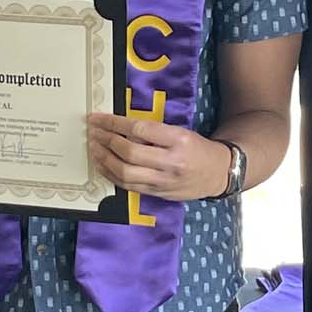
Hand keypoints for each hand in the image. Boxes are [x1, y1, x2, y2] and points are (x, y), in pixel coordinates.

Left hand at [88, 113, 230, 202]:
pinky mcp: (157, 193)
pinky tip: (102, 165)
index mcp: (178, 140)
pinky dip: (111, 174)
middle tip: (93, 132)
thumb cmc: (197, 148)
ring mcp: (163, 181)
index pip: (140, 129)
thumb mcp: (180, 131)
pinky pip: (128, 186)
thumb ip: (153, 131)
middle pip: (130, 152)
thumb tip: (120, 126)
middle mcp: (171, 162)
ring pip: (125, 172)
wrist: (218, 173)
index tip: (100, 118)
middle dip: (106, 140)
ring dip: (104, 159)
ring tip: (93, 147)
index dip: (115, 123)